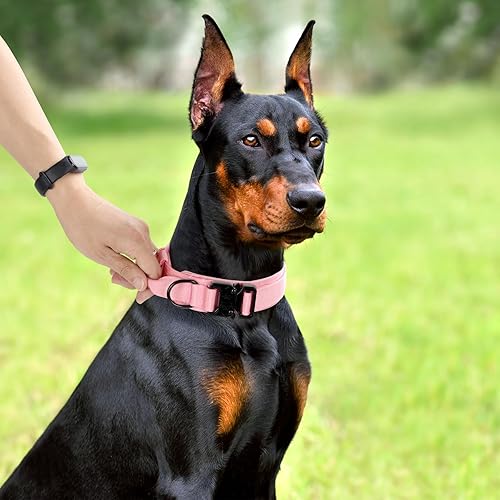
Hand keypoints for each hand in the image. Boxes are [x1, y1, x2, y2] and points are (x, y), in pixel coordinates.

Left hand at [47, 174, 159, 302]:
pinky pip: (141, 247)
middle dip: (139, 278)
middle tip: (114, 280)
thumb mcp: (102, 256)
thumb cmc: (83, 228)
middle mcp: (144, 233)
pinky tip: (115, 259)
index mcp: (137, 241)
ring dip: (134, 268)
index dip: (149, 287)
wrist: (74, 200)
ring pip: (147, 256)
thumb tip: (144, 286)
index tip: (136, 298)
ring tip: (111, 271)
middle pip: (153, 264)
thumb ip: (126, 271)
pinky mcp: (135, 225)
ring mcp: (140, 227)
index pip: (155, 271)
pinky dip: (132, 257)